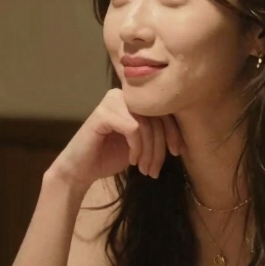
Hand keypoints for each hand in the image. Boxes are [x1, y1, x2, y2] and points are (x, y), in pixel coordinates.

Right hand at [50, 88, 182, 189]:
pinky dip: (137, 148)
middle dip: (160, 147)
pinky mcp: (103, 113)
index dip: (173, 132)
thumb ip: (155, 133)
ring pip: (146, 124)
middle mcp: (122, 95)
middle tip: (155, 169)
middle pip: (156, 117)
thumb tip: (183, 136)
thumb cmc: (109, 157)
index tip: (177, 153)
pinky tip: (133, 161)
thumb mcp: (140, 144)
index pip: (163, 110)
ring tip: (146, 169)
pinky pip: (133, 128)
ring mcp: (111, 102)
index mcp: (133, 99)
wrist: (80, 170)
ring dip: (150, 151)